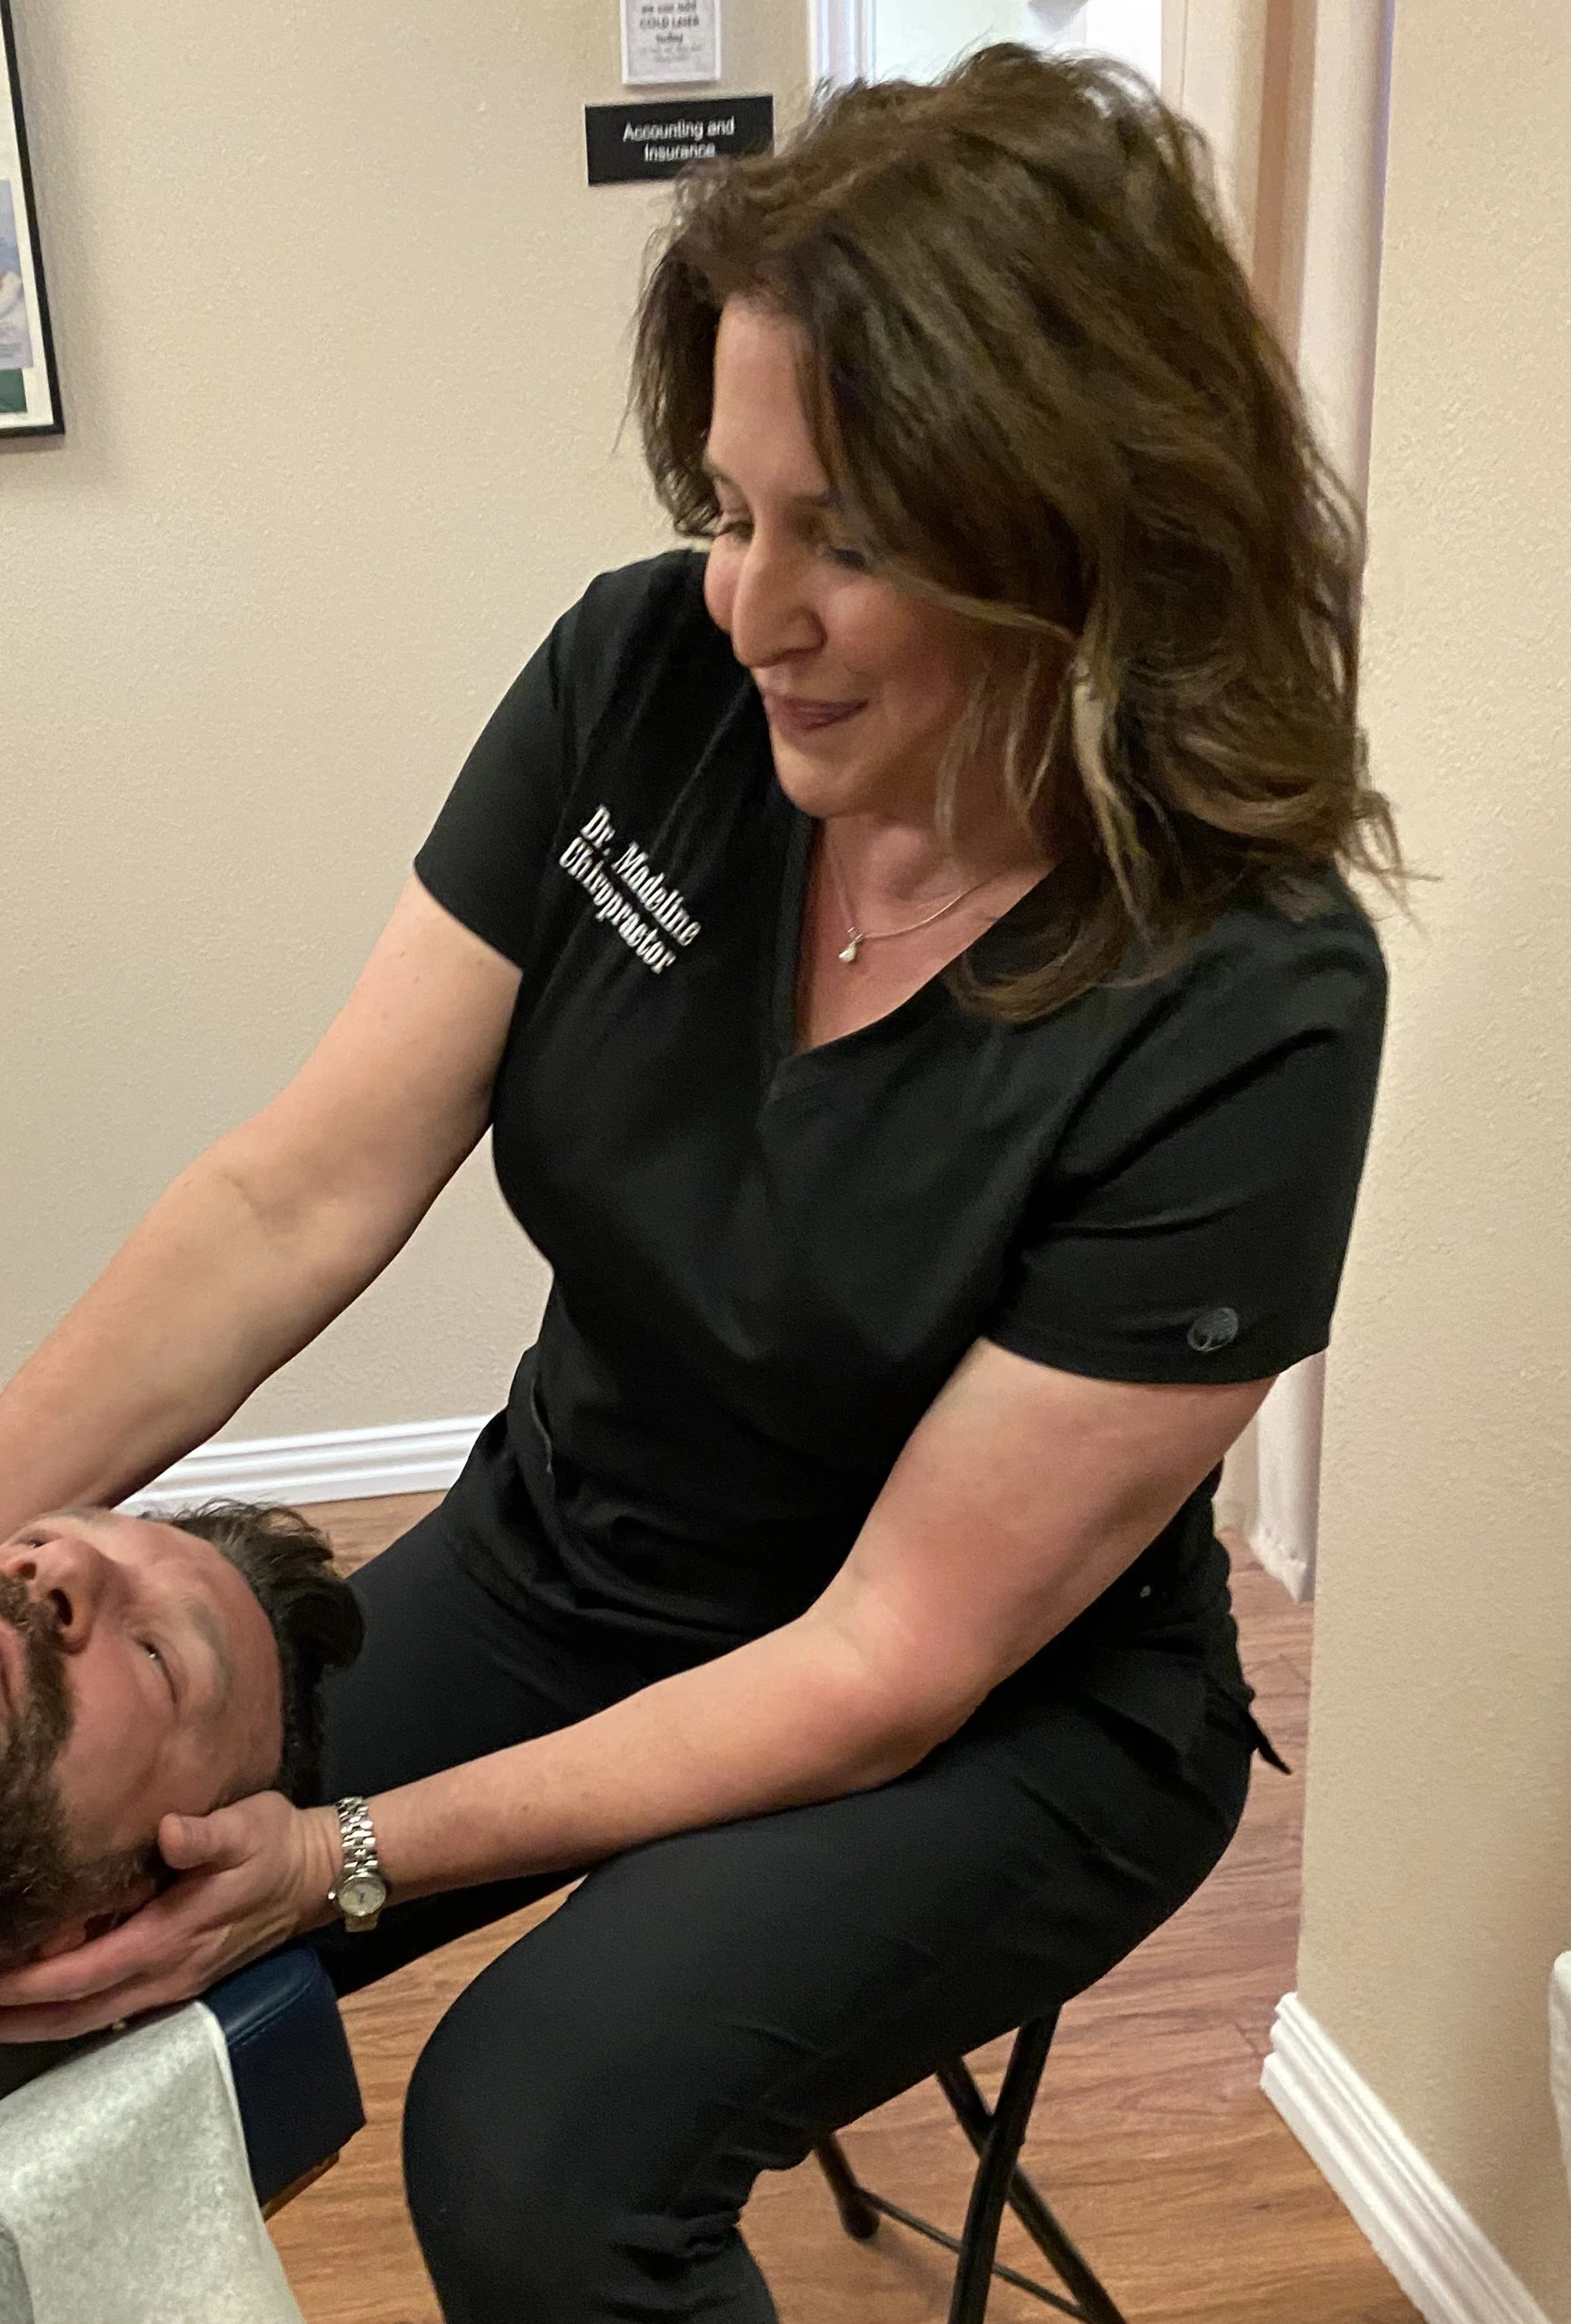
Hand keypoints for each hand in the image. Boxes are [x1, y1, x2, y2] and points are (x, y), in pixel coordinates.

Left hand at [0, 1793, 342, 2041]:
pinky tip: (56, 2004)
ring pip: (95, 2019)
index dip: (29, 1983)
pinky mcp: (183, 1978)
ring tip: (2, 2017)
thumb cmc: (278, 1845)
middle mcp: (167, 1972)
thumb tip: (168, 1831)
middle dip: (22, 2019)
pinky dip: (76, 2014)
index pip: (83, 1974)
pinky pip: (116, 2010)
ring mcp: (175, 1982)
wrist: (320, 1874)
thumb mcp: (248, 1827)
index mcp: (171, 1937)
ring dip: (43, 2023)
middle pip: (78, 2015)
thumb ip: (206, 1834)